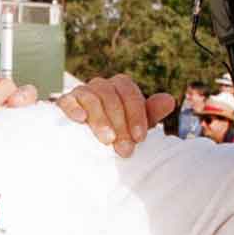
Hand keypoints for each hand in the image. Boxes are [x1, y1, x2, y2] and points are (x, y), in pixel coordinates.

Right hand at [56, 74, 175, 156]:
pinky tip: (80, 119)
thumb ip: (151, 113)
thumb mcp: (134, 125)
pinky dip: (74, 108)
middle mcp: (101, 85)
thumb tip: (170, 100)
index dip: (136, 115)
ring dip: (101, 119)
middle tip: (124, 149)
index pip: (130, 93)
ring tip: (107, 140)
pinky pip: (67, 100)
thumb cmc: (115, 130)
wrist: (83, 137)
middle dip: (121, 124)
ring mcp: (82, 92)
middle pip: (111, 96)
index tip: (140, 138)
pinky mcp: (64, 102)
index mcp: (121, 86)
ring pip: (92, 97)